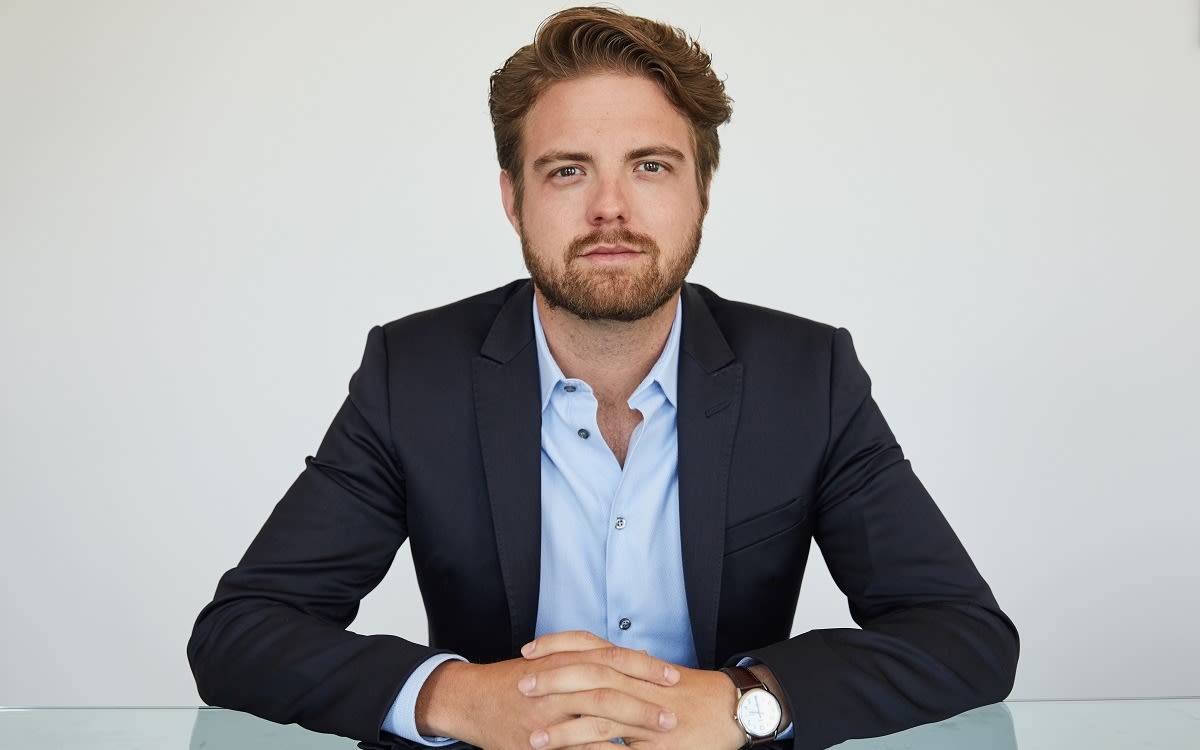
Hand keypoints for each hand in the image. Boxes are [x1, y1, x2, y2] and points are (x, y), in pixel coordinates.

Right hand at [415, 631, 680, 749]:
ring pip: (596, 720)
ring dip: (631, 729)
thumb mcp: (550, 660)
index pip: (612, 659)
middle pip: (609, 689)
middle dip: (644, 703)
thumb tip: (630, 660)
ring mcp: (547, 715)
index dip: (644, 667)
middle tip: (672, 715)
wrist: (471, 699)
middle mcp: (557, 684)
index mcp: (563, 660)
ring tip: (659, 737)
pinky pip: (577, 749)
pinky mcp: (538, 742)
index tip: (673, 677)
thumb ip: (586, 658)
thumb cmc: (517, 680)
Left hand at [520, 631, 746, 749]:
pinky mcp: (657, 745)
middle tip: (521, 685)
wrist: (733, 709)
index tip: (528, 650)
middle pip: (589, 676)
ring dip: (564, 729)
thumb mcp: (653, 675)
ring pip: (600, 717)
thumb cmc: (692, 694)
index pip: (589, 647)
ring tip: (533, 738)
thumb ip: (623, 670)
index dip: (557, 646)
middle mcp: (639, 685)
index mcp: (635, 666)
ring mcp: (648, 716)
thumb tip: (590, 663)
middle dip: (553, 681)